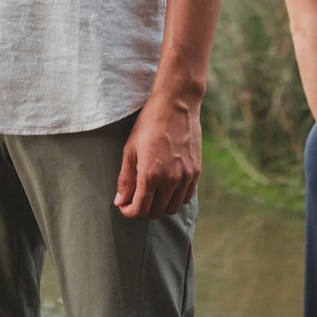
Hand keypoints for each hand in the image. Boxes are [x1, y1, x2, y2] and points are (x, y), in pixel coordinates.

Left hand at [113, 95, 200, 218]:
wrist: (176, 104)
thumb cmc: (149, 123)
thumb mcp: (130, 149)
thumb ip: (125, 179)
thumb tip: (120, 201)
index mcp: (151, 175)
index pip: (139, 209)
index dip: (128, 211)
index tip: (124, 206)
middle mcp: (170, 180)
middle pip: (155, 212)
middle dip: (143, 209)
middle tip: (136, 198)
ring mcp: (186, 177)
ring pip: (172, 208)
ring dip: (160, 206)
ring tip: (152, 193)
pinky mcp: (196, 171)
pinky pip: (186, 197)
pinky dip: (175, 198)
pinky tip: (168, 188)